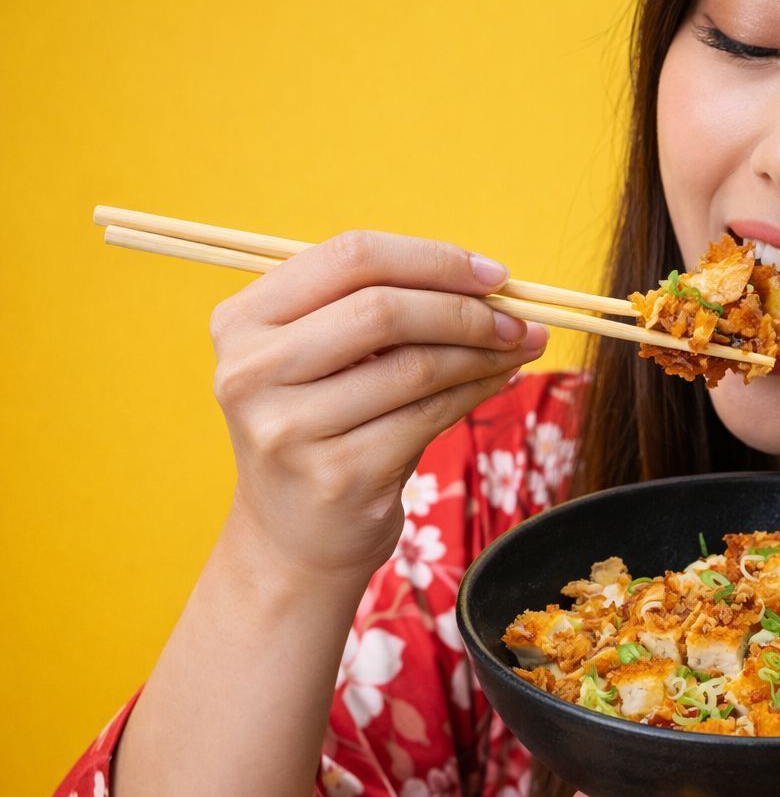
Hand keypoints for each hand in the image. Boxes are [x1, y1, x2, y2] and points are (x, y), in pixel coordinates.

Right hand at [209, 229, 545, 586]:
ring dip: (483, 351)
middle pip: (383, 309)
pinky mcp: (337, 474)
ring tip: (520, 347)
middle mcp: (251, 370)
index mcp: (243, 320)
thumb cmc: (326, 429)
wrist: (294, 540)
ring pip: (415, 364)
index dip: (433, 259)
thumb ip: (385, 311)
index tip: (492, 274)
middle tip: (518, 319)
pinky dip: (477, 390)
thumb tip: (491, 284)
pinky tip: (499, 380)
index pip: (350, 256)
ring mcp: (289, 426)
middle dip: (466, 309)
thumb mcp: (329, 360)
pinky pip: (430, 414)